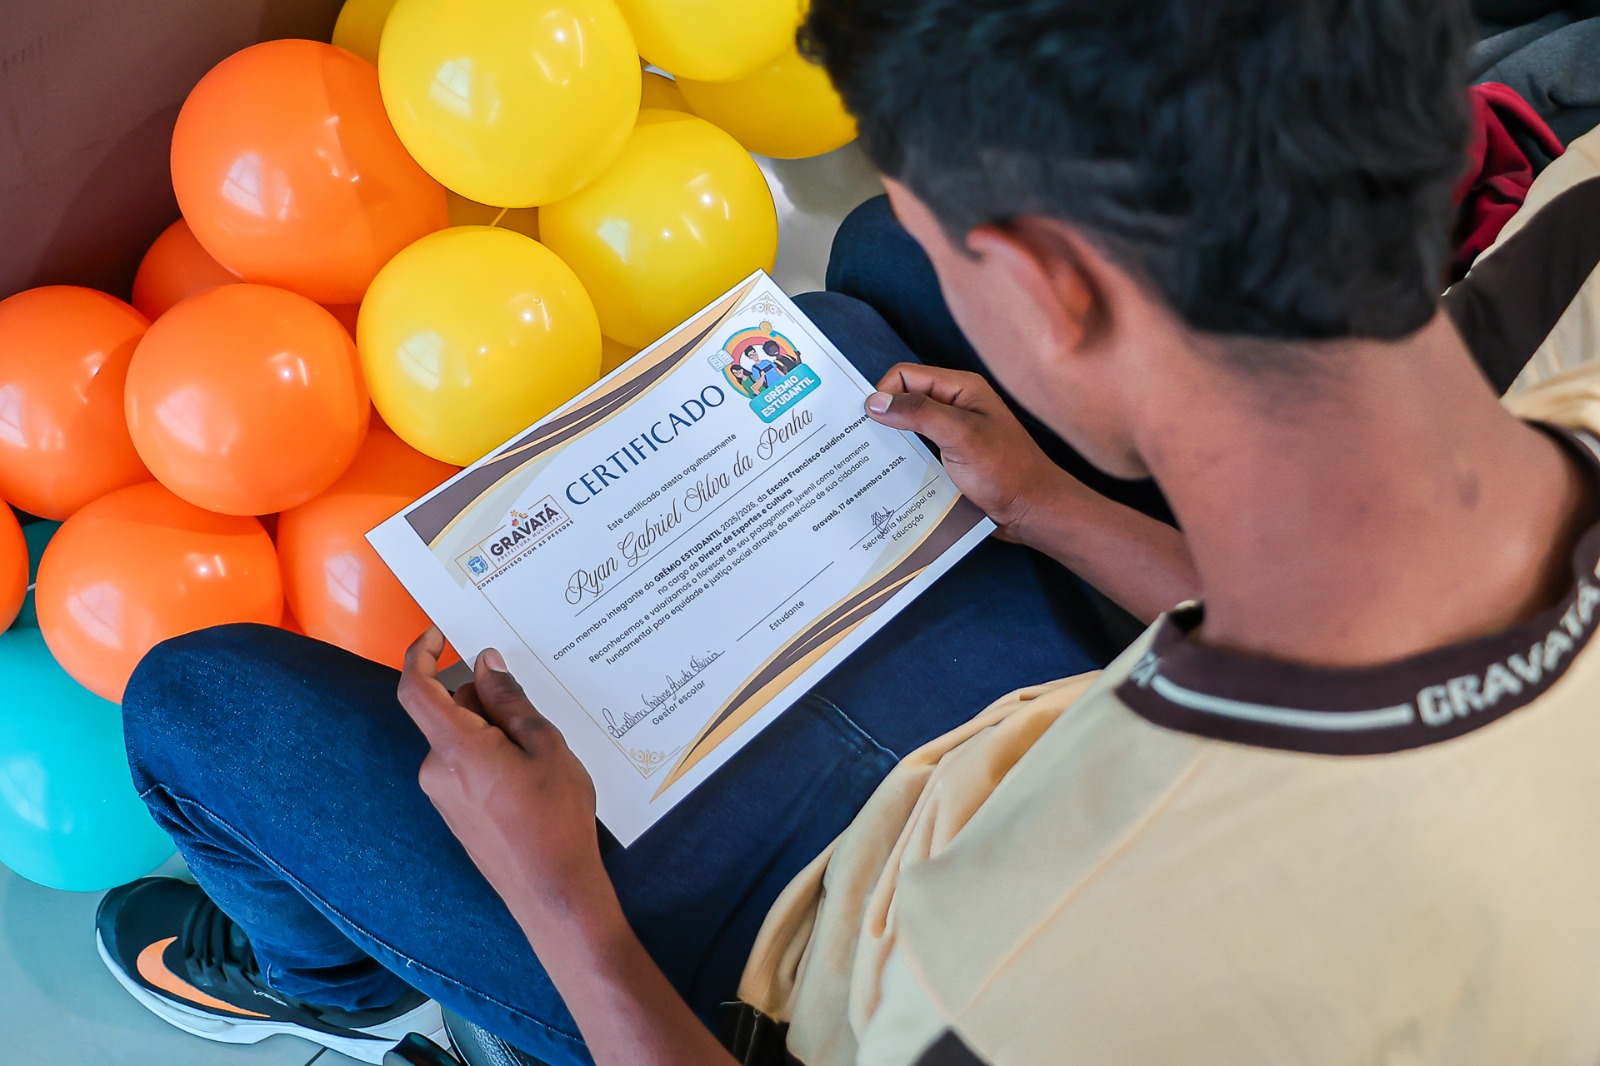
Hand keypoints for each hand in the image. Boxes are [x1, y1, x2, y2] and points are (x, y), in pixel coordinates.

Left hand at [397, 628, 609, 922]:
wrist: (551, 892)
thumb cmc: (555, 819)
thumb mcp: (545, 747)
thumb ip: (511, 702)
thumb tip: (486, 666)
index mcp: (456, 749)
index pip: (415, 689)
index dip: (420, 654)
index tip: (440, 634)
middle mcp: (437, 771)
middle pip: (449, 713)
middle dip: (484, 699)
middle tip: (532, 706)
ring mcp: (442, 796)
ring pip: (461, 740)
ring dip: (493, 730)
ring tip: (541, 751)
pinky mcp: (455, 814)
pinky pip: (465, 767)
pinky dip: (491, 755)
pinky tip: (531, 776)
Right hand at [866, 364, 1076, 540]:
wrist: (1033, 512)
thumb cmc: (1006, 471)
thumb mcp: (961, 436)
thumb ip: (919, 413)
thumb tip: (875, 402)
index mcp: (961, 389)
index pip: (906, 375)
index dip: (884, 394)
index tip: (868, 422)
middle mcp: (955, 406)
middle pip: (905, 400)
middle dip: (882, 418)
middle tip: (858, 441)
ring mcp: (952, 434)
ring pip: (908, 429)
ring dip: (890, 442)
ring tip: (868, 461)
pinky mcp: (950, 459)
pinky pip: (918, 452)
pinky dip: (902, 460)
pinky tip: (889, 476)